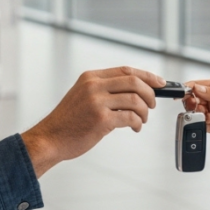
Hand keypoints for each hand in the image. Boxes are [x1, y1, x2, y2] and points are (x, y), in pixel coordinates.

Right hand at [22, 67, 165, 176]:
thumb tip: (137, 93)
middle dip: (150, 94)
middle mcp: (93, 86)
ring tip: (142, 120)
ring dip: (144, 111)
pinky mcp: (100, 119)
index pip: (126, 70)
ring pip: (135, 99)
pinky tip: (135, 128)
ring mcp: (96, 102)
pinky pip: (130, 117)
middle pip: (134, 82)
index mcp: (90, 77)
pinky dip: (138, 123)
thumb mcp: (83, 96)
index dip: (147, 76)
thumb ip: (105, 91)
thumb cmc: (68, 122)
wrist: (50, 139)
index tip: (160, 83)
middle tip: (152, 105)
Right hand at [183, 79, 209, 165]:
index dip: (189, 89)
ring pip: (196, 113)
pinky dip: (204, 125)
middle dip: (193, 104)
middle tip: (199, 108)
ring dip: (199, 115)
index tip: (184, 94)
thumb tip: (197, 88)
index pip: (198, 85)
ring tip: (208, 117)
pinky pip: (202, 125)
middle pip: (194, 100)